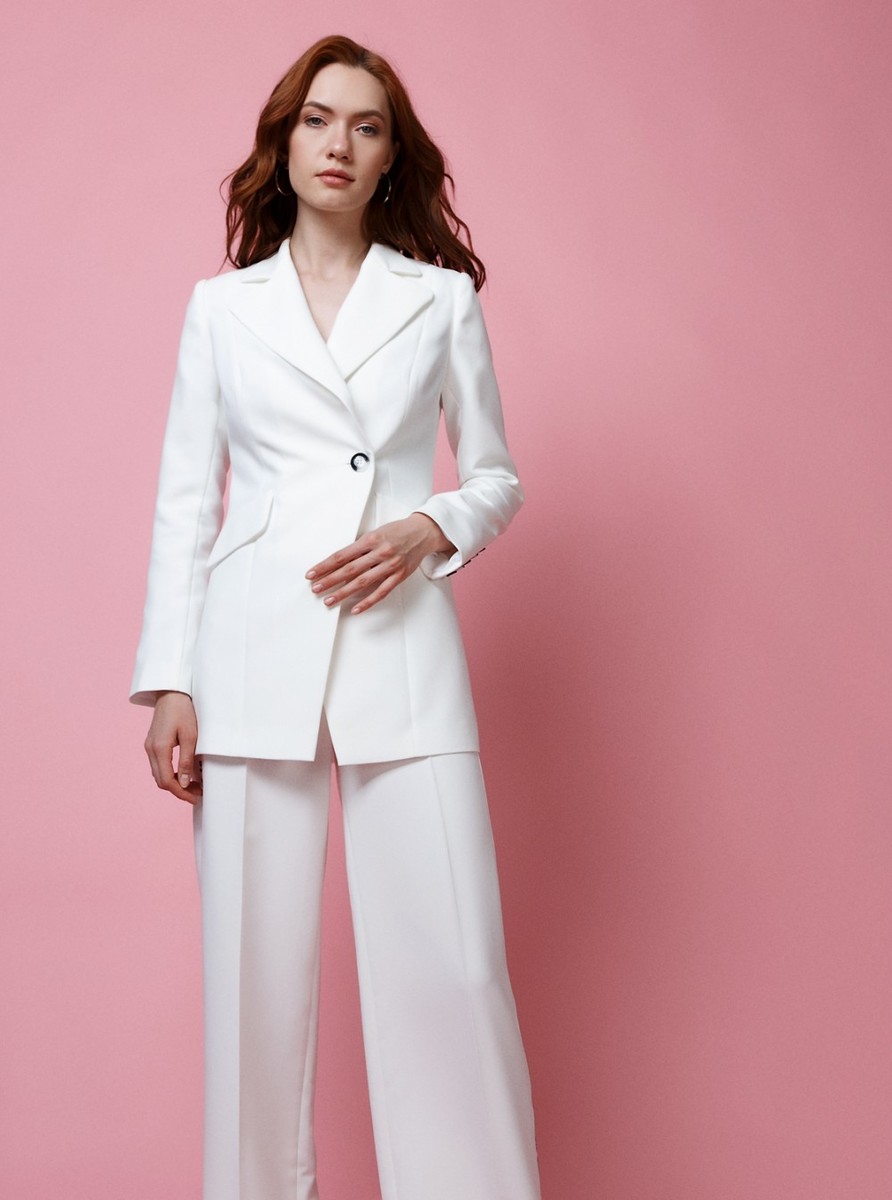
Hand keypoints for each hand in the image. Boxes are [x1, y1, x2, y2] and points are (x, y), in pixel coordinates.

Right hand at [144, 691, 201, 803]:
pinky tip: (183, 773)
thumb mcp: (191, 736)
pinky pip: (158, 765)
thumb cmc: (183, 710)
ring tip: (193, 785)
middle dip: (178, 790)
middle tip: (197, 793)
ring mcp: (149, 746)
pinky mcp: (152, 743)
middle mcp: (150, 750)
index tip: (195, 797)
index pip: (167, 781)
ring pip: (158, 774)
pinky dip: (170, 773)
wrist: (172, 692)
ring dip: (174, 783)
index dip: (181, 793)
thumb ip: (186, 761)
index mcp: (159, 749)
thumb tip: (183, 783)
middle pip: (161, 780)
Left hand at [306, 514, 453, 614]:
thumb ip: (359, 548)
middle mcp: (380, 553)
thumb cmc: (397, 532)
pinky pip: (381, 592)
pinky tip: (356, 609)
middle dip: (329, 580)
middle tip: (315, 588)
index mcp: (370, 539)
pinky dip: (368, 602)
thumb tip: (338, 562)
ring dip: (343, 592)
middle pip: (349, 570)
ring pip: (362, 582)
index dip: (325, 565)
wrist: (422, 532)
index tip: (312, 573)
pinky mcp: (399, 576)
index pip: (342, 555)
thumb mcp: (375, 533)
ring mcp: (390, 566)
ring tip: (329, 600)